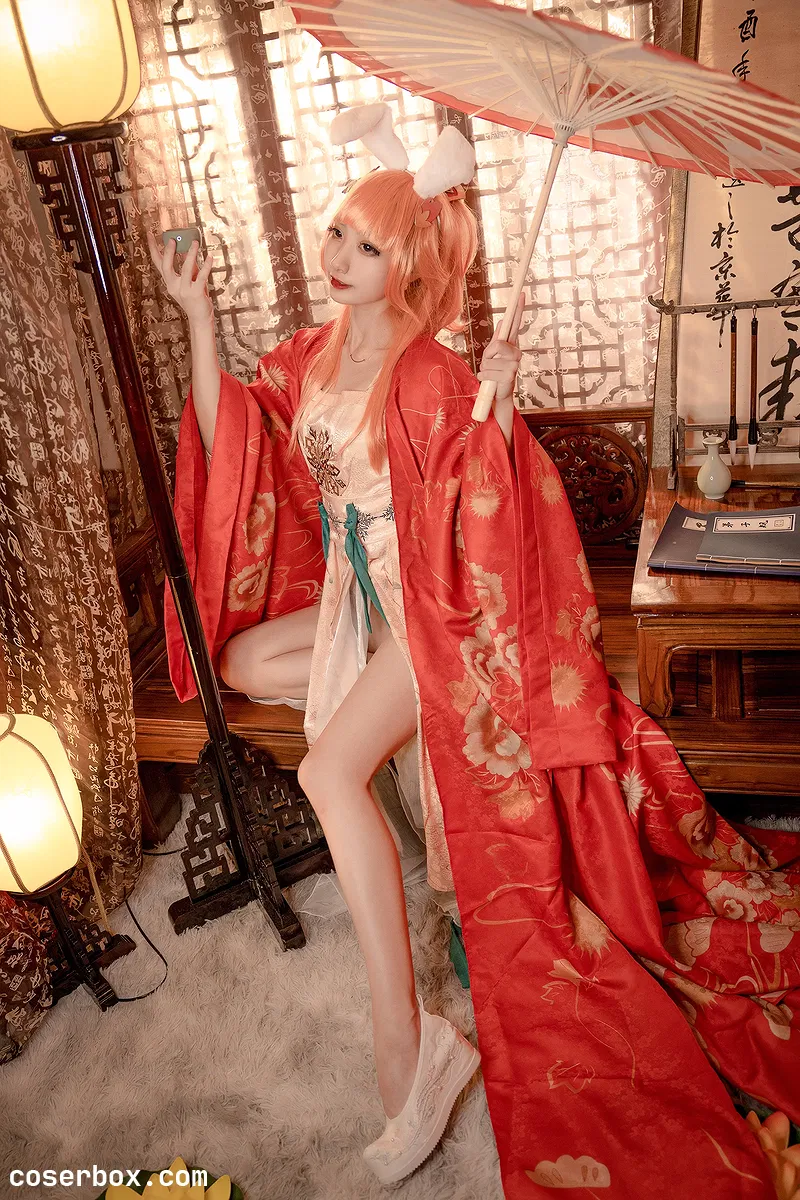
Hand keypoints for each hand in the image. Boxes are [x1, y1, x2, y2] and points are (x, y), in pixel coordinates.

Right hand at [146, 230, 214, 324]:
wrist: (200, 319)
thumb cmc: (195, 299)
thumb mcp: (189, 281)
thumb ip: (189, 267)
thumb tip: (188, 250)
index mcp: (169, 282)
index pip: (158, 262)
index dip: (153, 248)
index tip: (150, 234)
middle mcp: (173, 286)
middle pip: (166, 266)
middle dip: (168, 252)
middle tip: (172, 238)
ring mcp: (184, 291)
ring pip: (185, 269)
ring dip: (190, 254)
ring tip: (195, 243)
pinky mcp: (196, 294)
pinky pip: (201, 277)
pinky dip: (206, 266)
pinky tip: (209, 257)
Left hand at [478, 290, 524, 405]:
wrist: (497, 394)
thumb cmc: (494, 373)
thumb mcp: (493, 355)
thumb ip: (498, 339)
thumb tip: (503, 321)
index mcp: (512, 345)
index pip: (515, 324)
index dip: (518, 309)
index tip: (522, 294)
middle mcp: (516, 352)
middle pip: (496, 344)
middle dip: (487, 355)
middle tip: (489, 363)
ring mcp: (515, 365)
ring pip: (490, 360)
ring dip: (485, 369)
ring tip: (491, 374)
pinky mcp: (510, 376)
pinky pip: (488, 372)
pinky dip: (484, 378)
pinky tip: (491, 382)